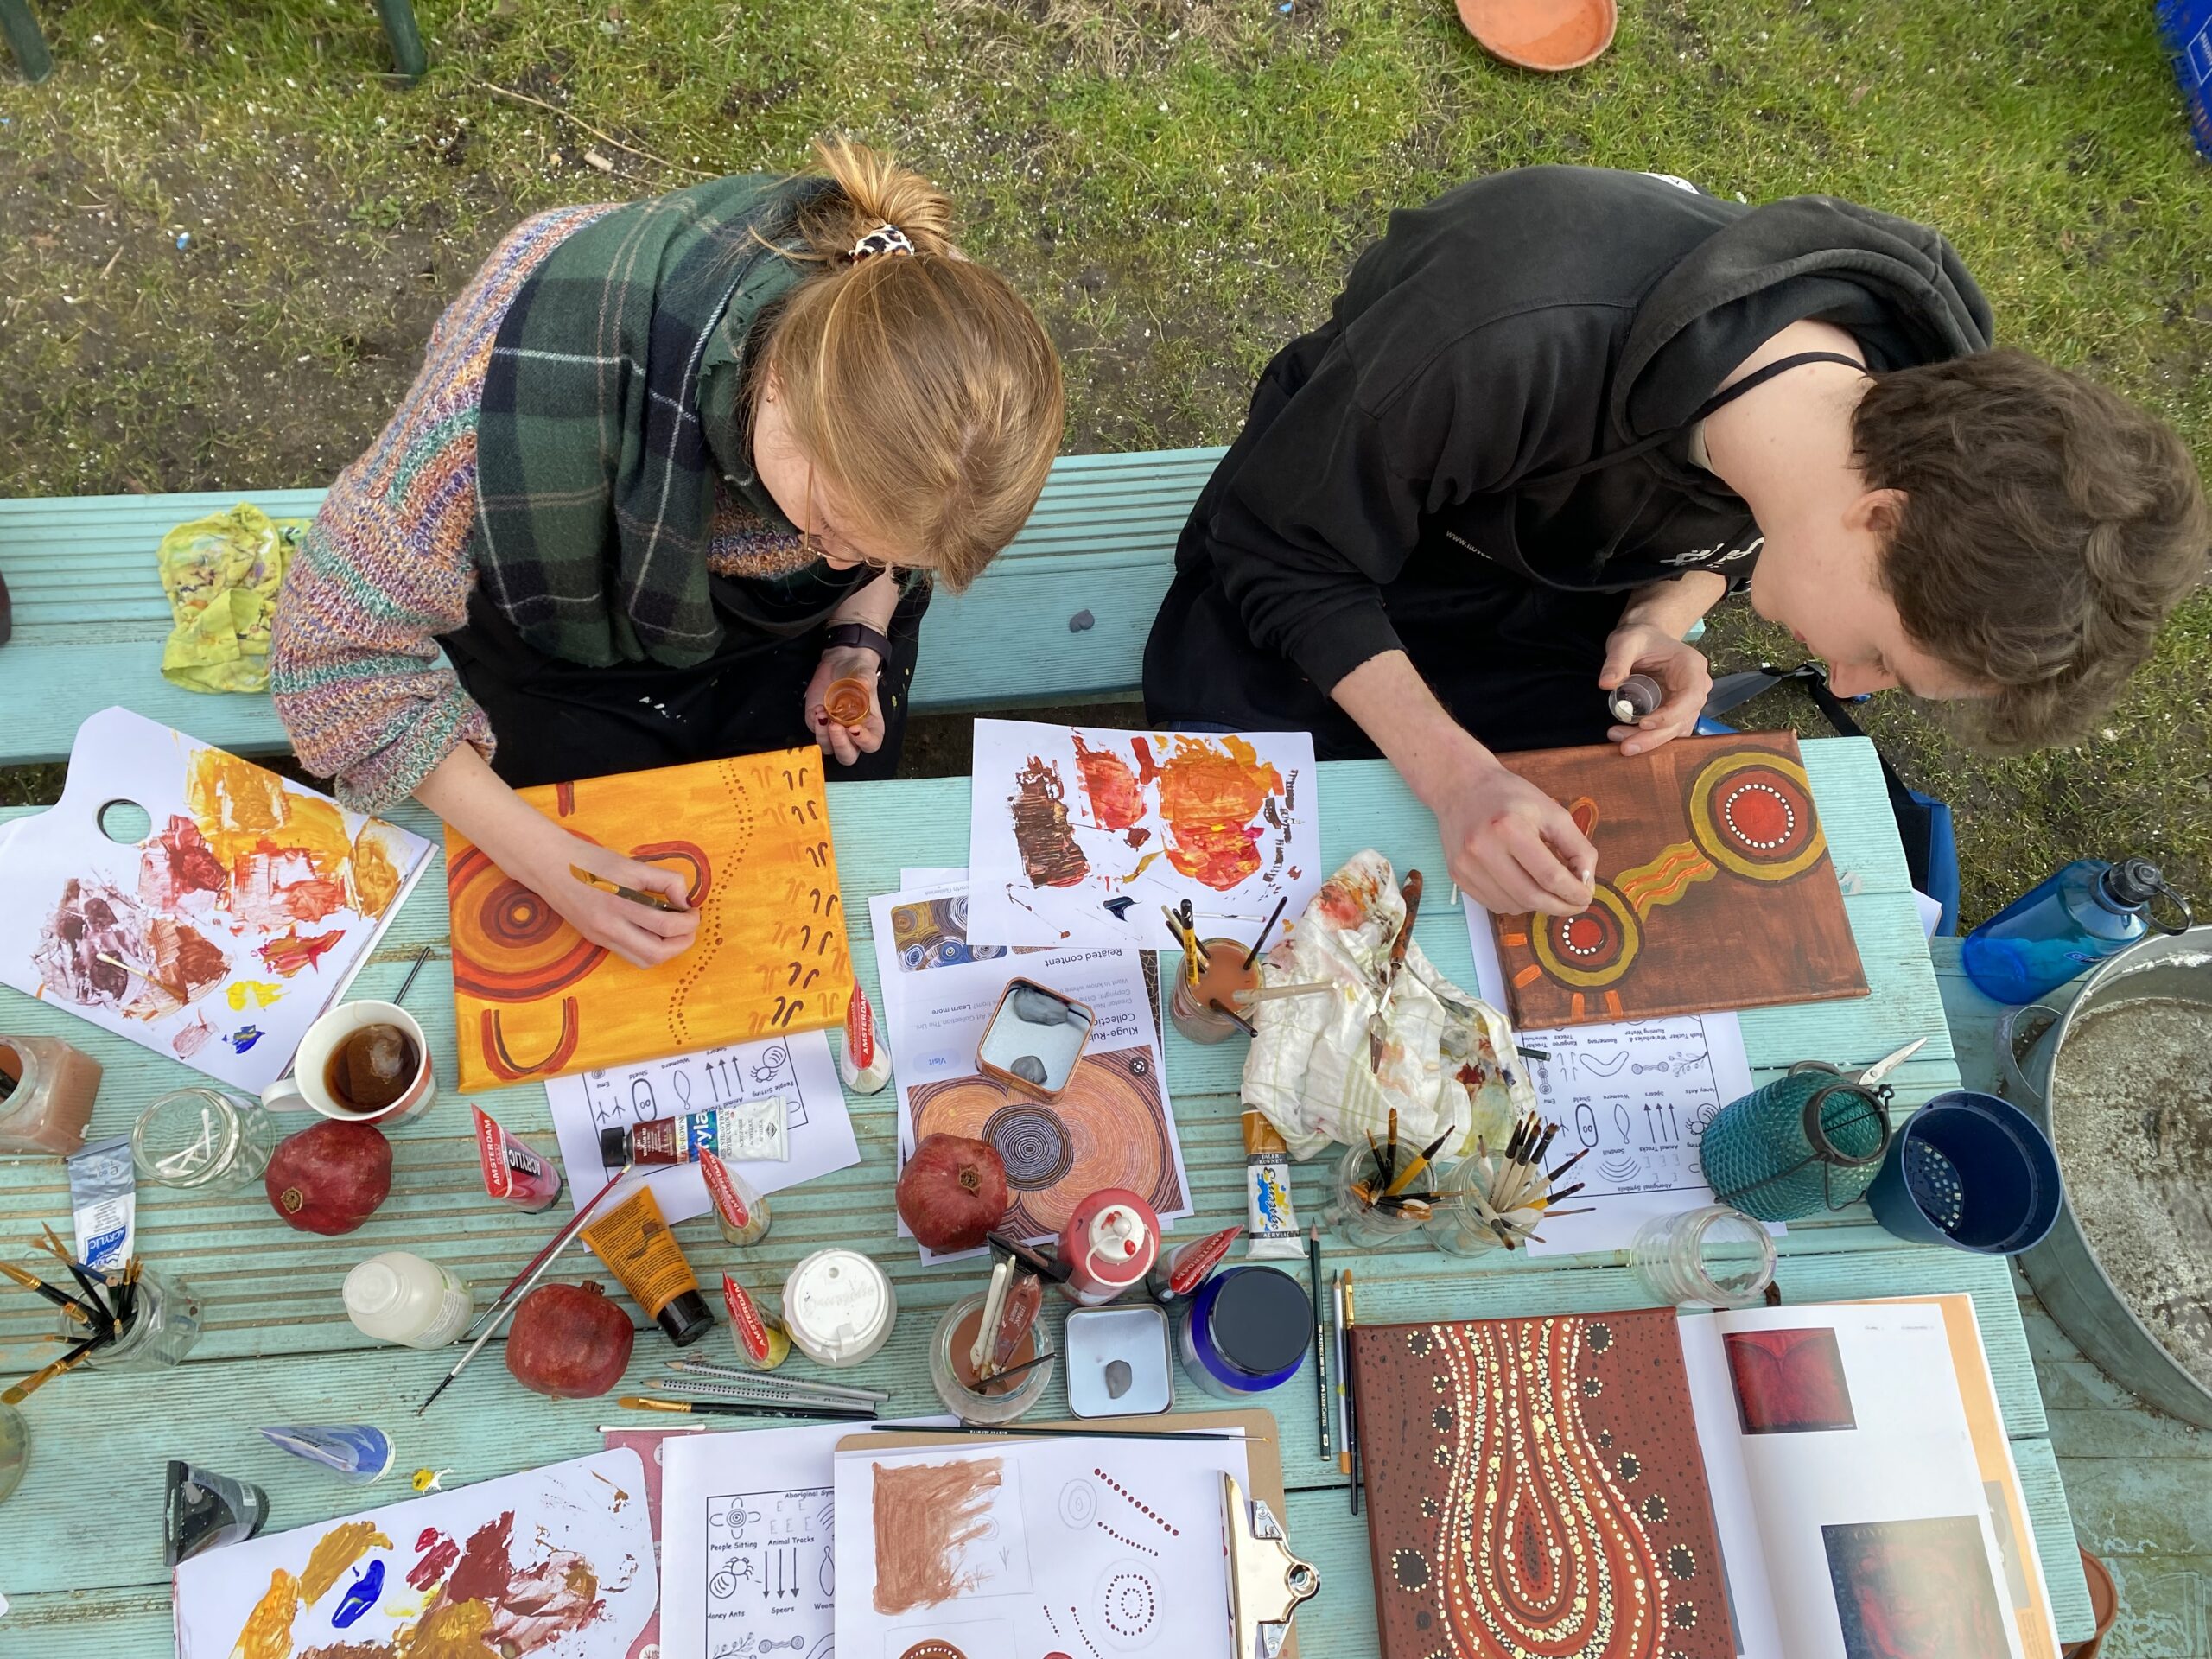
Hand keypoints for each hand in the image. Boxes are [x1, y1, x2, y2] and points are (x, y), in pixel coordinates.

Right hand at [521, 821, 699, 969]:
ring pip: (645, 961)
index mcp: (620, 903)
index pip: (667, 924)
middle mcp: (609, 926)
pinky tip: (653, 932)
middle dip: (683, 942)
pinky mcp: (596, 940)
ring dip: (668, 951)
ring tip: (675, 931)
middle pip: (658, 952)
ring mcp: (601, 937)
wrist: (550, 865)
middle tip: (690, 925)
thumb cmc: (592, 861)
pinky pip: (630, 956)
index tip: (692, 909)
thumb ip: (664, 880)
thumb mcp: (633, 864)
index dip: (689, 920)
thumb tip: (686, 900)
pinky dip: (649, 950)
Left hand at [804, 646, 885, 766]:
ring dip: (823, 736)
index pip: (871, 745)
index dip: (863, 741)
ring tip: (822, 714)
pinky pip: (815, 732)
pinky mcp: (818, 724)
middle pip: (847, 756)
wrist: (840, 664)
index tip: (854, 728)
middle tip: (835, 726)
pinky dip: (814, 723)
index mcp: (871, 728)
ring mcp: (834, 732)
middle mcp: (853, 735)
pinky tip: (818, 708)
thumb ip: (865, 682)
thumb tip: (862, 684)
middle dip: (840, 745)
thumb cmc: (858, 673)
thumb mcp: (866, 676)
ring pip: (828, 748)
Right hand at [1431, 755, 1597, 916]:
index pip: (1549, 876)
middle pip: (1531, 897)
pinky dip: (1516, 903)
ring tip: (1547, 889)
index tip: (1586, 897)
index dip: (1573, 893)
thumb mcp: (1552, 812)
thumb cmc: (1509, 796)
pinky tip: (1523, 886)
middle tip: (1575, 905)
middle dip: (1560, 907)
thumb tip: (1586, 883)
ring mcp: (1466, 865)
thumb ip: (1577, 847)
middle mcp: (1483, 848)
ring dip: (1537, 905)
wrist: (1460, 786)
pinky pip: (1494, 904)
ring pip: (1513, 905)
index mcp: (1510, 827)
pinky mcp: (1458, 875)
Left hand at [1599, 622, 1711, 756]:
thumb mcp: (1625, 642)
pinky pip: (1668, 731)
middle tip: (1625, 746)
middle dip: (1654, 737)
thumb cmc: (1640, 638)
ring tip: (1619, 740)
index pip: (1690, 698)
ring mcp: (1688, 702)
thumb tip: (1606, 684)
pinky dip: (1649, 738)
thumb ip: (1616, 661)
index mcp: (1692, 667)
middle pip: (1682, 720)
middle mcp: (1696, 687)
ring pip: (1675, 730)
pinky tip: (1626, 739)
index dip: (1669, 715)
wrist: (1645, 640)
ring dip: (1649, 741)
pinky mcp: (1677, 712)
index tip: (1643, 723)